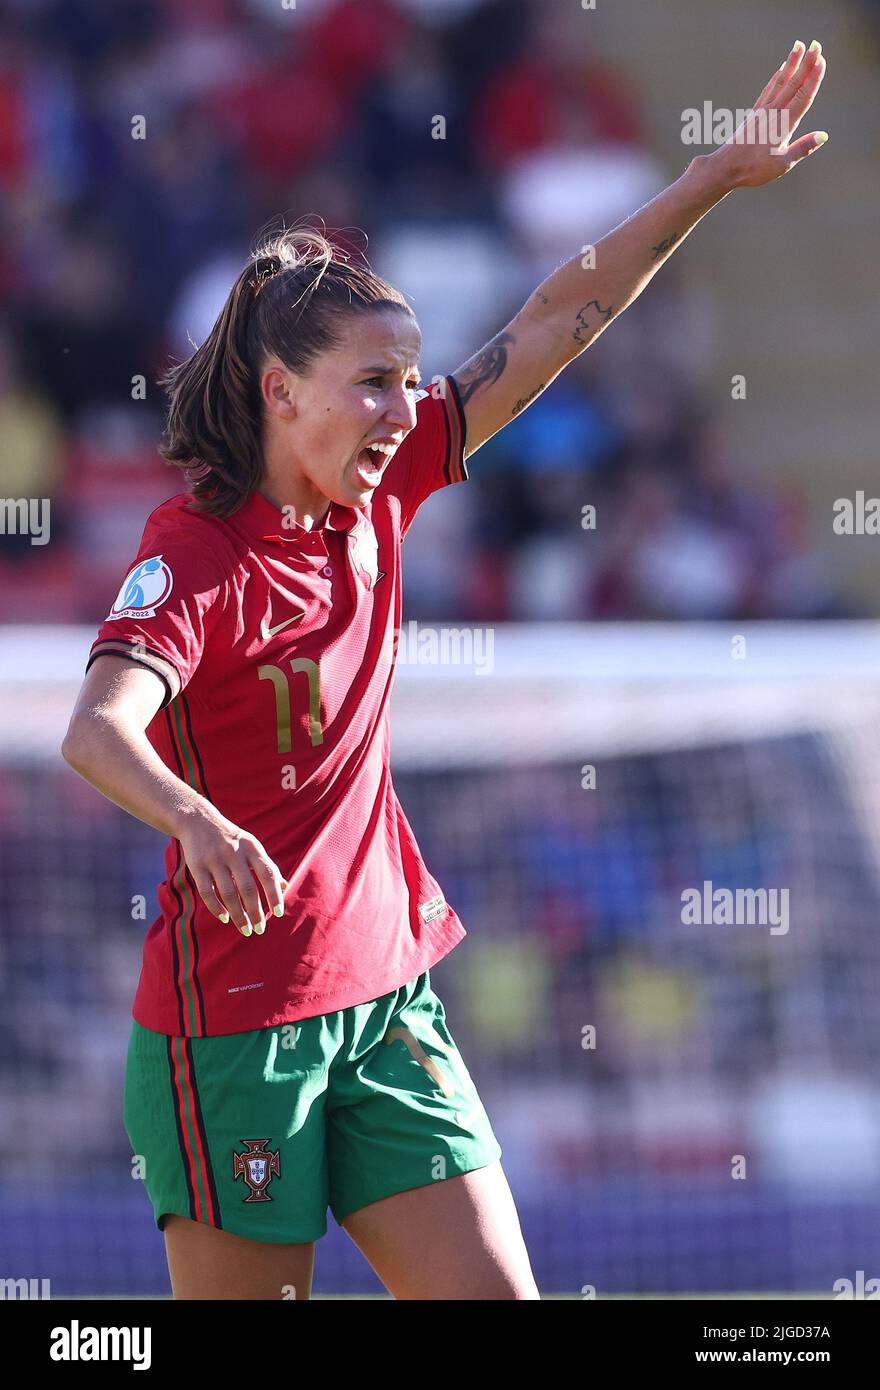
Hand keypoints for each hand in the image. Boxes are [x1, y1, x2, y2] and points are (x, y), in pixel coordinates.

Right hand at [175, 806, 286, 937]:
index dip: (274, 894)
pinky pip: (207, 892)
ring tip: (245, 929)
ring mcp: (214, 860)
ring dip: (238, 915)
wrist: (199, 822)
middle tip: (260, 929)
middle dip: (255, 912)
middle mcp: (234, 853)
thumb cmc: (233, 840)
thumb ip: (267, 866)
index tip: (278, 913)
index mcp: (251, 848)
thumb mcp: (252, 847)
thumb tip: (285, 888)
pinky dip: (216, 908)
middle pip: (248, 888)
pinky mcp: (196, 867)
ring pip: (228, 893)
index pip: (267, 873)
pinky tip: (225, 918)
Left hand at [708, 39, 827, 190]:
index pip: (803, 96)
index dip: (813, 78)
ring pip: (780, 81)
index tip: (821, 60)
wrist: (724, 168)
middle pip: (793, 83)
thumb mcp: (782, 164)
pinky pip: (769, 88)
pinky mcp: (755, 112)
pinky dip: (777, 76)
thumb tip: (823, 136)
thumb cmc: (753, 170)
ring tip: (799, 46)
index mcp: (783, 124)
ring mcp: (763, 110)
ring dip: (791, 63)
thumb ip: (802, 148)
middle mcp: (773, 112)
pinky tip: (782, 68)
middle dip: (806, 63)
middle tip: (815, 44)